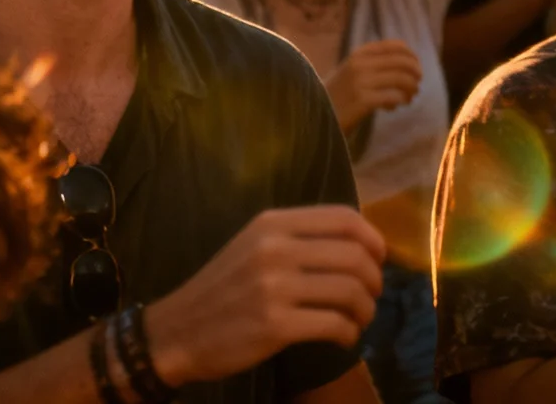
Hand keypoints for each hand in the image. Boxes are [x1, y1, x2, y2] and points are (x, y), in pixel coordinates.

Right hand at [147, 205, 385, 385]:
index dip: (373, 239)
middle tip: (367, 298)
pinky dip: (349, 334)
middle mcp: (274, 249)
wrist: (178, 330)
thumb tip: (359, 243)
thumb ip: (297, 238)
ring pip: (351, 291)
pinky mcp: (275, 325)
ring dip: (365, 311)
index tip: (377, 261)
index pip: (343, 218)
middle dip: (374, 281)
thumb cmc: (223, 289)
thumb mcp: (253, 246)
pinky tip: (342, 338)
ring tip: (356, 321)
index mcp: (271, 223)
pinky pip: (335, 325)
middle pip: (355, 255)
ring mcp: (273, 287)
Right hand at [326, 39, 423, 131]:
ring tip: (407, 99)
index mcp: (359, 53)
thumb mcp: (352, 71)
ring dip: (411, 90)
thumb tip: (409, 63)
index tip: (415, 70)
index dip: (412, 57)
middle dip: (416, 75)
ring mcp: (361, 82)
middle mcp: (360, 63)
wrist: (314, 115)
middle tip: (415, 88)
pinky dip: (399, 102)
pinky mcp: (363, 100)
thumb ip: (374, 63)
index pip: (396, 46)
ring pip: (402, 80)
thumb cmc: (337, 94)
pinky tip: (391, 108)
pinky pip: (394, 97)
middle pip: (403, 63)